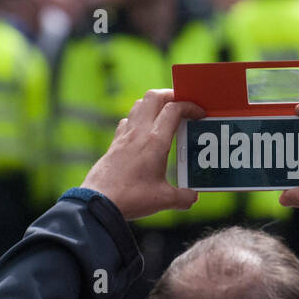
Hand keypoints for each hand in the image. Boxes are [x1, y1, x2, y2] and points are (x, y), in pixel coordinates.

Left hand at [81, 89, 202, 220]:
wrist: (99, 202)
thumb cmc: (131, 198)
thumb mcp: (164, 200)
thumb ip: (183, 197)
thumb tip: (192, 197)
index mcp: (155, 141)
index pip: (174, 109)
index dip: (190, 106)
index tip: (200, 114)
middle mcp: (138, 133)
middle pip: (153, 97)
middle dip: (171, 95)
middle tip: (182, 104)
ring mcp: (124, 136)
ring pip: (139, 105)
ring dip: (154, 104)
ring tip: (164, 115)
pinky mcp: (114, 144)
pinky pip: (127, 121)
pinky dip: (138, 119)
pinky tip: (143, 133)